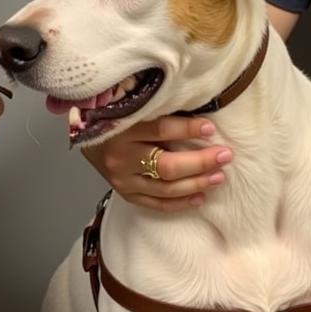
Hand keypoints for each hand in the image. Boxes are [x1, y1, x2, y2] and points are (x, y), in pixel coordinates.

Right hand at [82, 116, 232, 211]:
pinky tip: (200, 197)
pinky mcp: (125, 193)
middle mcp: (122, 157)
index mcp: (122, 129)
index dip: (188, 129)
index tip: (211, 127)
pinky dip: (179, 203)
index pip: (161, 130)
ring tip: (219, 176)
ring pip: (165, 188)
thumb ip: (157, 111)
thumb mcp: (131, 107)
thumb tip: (197, 116)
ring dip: (196, 183)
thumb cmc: (114, 116)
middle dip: (200, 162)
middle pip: (167, 165)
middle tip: (224, 155)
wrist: (86, 135)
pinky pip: (156, 204)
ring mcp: (123, 179)